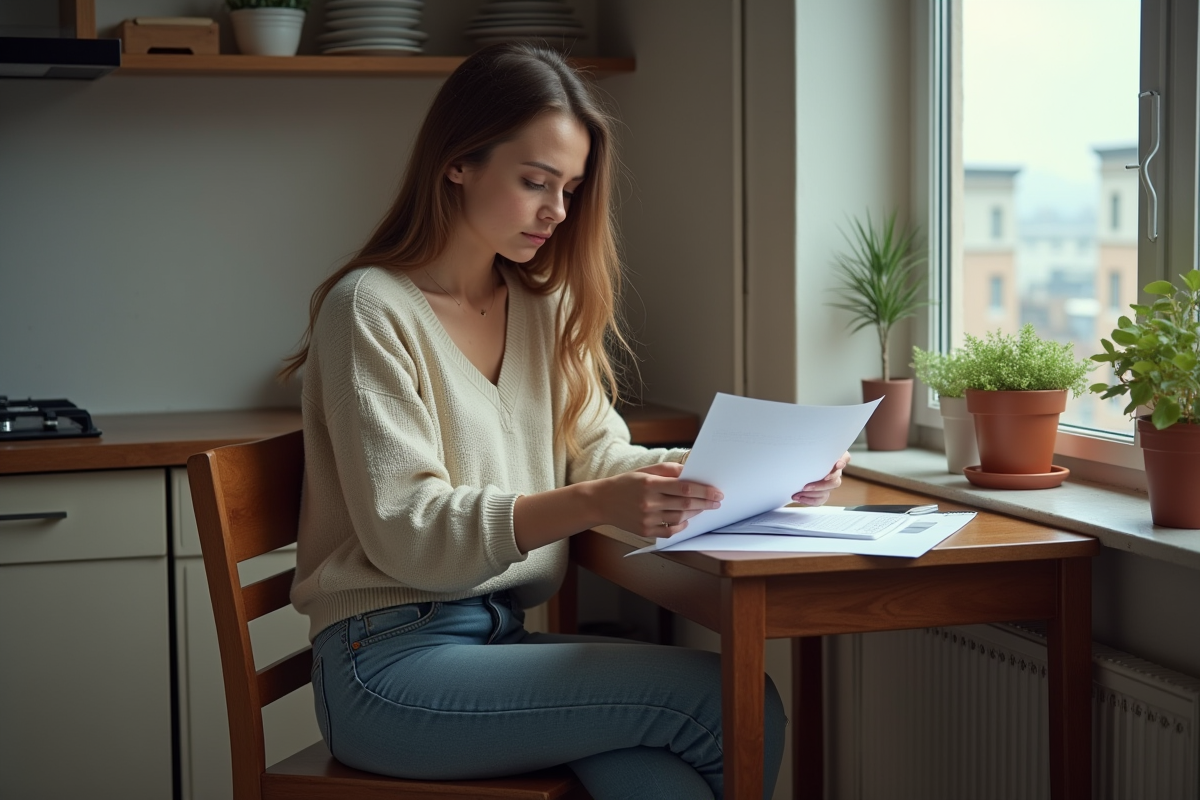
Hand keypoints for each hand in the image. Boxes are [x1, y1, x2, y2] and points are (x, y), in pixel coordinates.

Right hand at [600, 461, 722, 537]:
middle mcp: (648, 502)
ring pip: (679, 519)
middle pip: (685, 505)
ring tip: (702, 508)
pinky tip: (685, 521)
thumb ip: (668, 470)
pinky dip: (680, 526)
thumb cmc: (625, 484)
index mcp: (649, 484)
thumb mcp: (645, 471)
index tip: (717, 492)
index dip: (704, 490)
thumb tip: (690, 472)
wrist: (601, 502)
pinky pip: (669, 531)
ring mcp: (646, 519)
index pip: (684, 488)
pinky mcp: (644, 531)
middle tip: (717, 501)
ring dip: (695, 514)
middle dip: (705, 503)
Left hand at [791, 451, 849, 506]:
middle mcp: (834, 471)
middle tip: (806, 487)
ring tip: (798, 494)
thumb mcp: (807, 450)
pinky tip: (800, 498)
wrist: (796, 469)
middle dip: (820, 485)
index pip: (845, 457)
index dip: (843, 462)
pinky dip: (810, 500)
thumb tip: (804, 444)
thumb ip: (810, 449)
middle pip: (835, 481)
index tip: (837, 465)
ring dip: (812, 494)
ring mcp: (830, 483)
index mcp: (833, 458)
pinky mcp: (824, 492)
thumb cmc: (803, 456)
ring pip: (828, 491)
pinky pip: (822, 499)